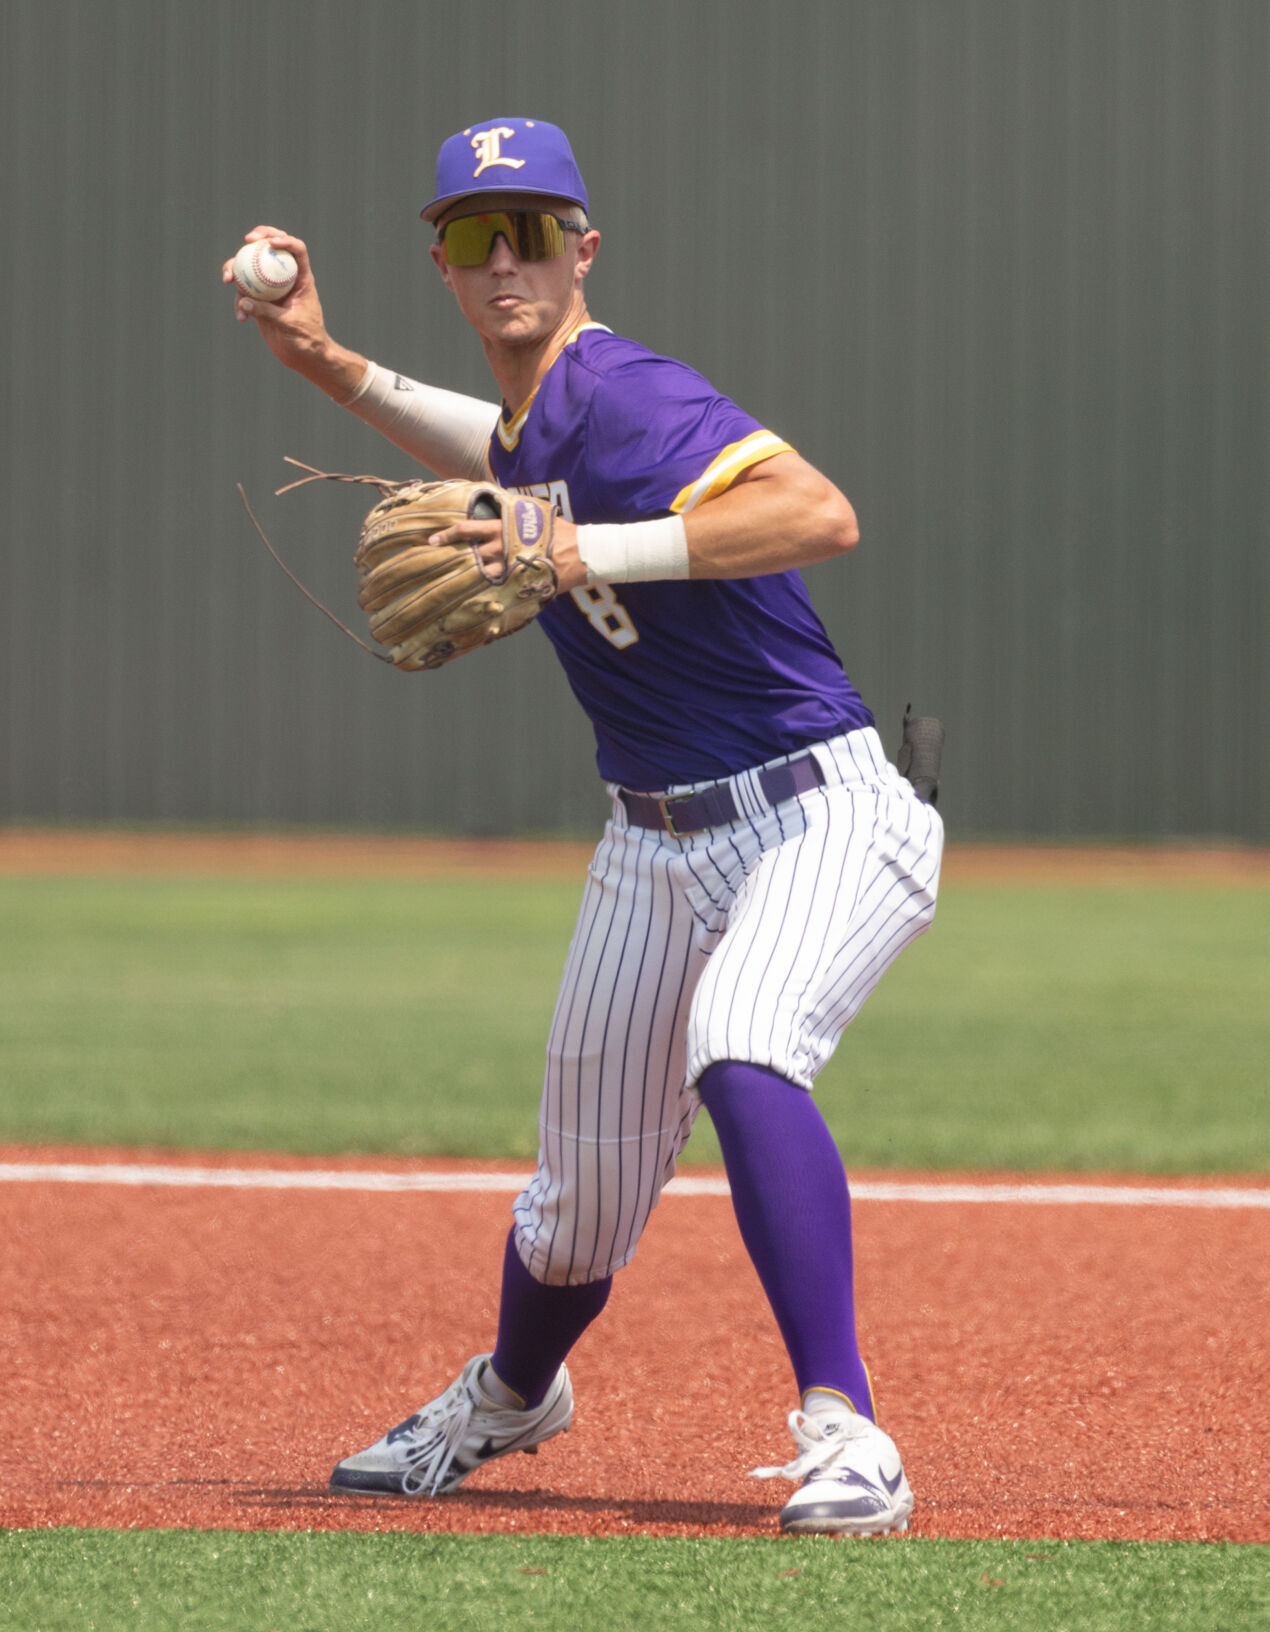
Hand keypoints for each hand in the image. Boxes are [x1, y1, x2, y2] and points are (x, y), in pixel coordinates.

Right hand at [222, 226, 366, 400]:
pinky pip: (244, 294)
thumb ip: (267, 312)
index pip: (297, 250)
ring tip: (227, 280)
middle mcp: (285, 278)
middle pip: (271, 248)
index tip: (270, 242)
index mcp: (301, 278)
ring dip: (236, 269)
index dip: (285, 239)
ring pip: (251, 267)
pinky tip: (241, 318)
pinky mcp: (260, 301)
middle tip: (247, 240)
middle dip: (258, 238)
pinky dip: (240, 304)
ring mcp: (271, 288)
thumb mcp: (289, 324)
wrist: (304, 356)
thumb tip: (244, 301)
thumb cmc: (306, 339)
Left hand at [425, 514, 586, 594]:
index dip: (448, 534)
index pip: (468, 529)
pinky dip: (485, 593)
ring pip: (480, 574)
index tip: (433, 540)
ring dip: (466, 577)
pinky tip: (474, 598)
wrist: (580, 551)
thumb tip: (499, 505)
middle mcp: (501, 547)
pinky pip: (497, 589)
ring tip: (451, 583)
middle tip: (435, 564)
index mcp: (502, 528)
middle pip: (469, 553)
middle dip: (452, 558)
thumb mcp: (533, 513)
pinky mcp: (519, 582)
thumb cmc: (558, 530)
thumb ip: (513, 512)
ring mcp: (509, 567)